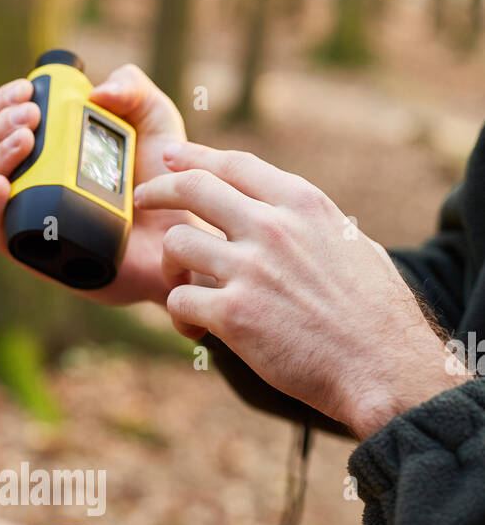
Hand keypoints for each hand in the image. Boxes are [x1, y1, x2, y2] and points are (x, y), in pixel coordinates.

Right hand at [0, 64, 197, 305]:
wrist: (179, 237)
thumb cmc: (165, 184)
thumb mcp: (154, 120)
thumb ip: (132, 87)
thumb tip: (95, 91)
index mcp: (46, 152)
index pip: (3, 124)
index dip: (3, 104)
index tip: (27, 91)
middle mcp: (31, 184)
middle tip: (31, 115)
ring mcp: (31, 220)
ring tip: (25, 139)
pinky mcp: (37, 256)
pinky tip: (3, 184)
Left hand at [135, 143, 470, 438]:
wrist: (382, 366)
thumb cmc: (376, 316)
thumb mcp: (352, 245)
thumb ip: (312, 227)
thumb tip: (296, 224)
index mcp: (303, 204)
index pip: (234, 165)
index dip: (195, 158)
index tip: (171, 158)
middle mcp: (272, 227)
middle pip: (192, 189)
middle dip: (158, 192)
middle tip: (142, 201)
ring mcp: (250, 269)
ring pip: (175, 244)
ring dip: (170, 268)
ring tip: (183, 289)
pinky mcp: (233, 315)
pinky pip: (179, 302)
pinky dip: (180, 318)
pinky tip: (196, 331)